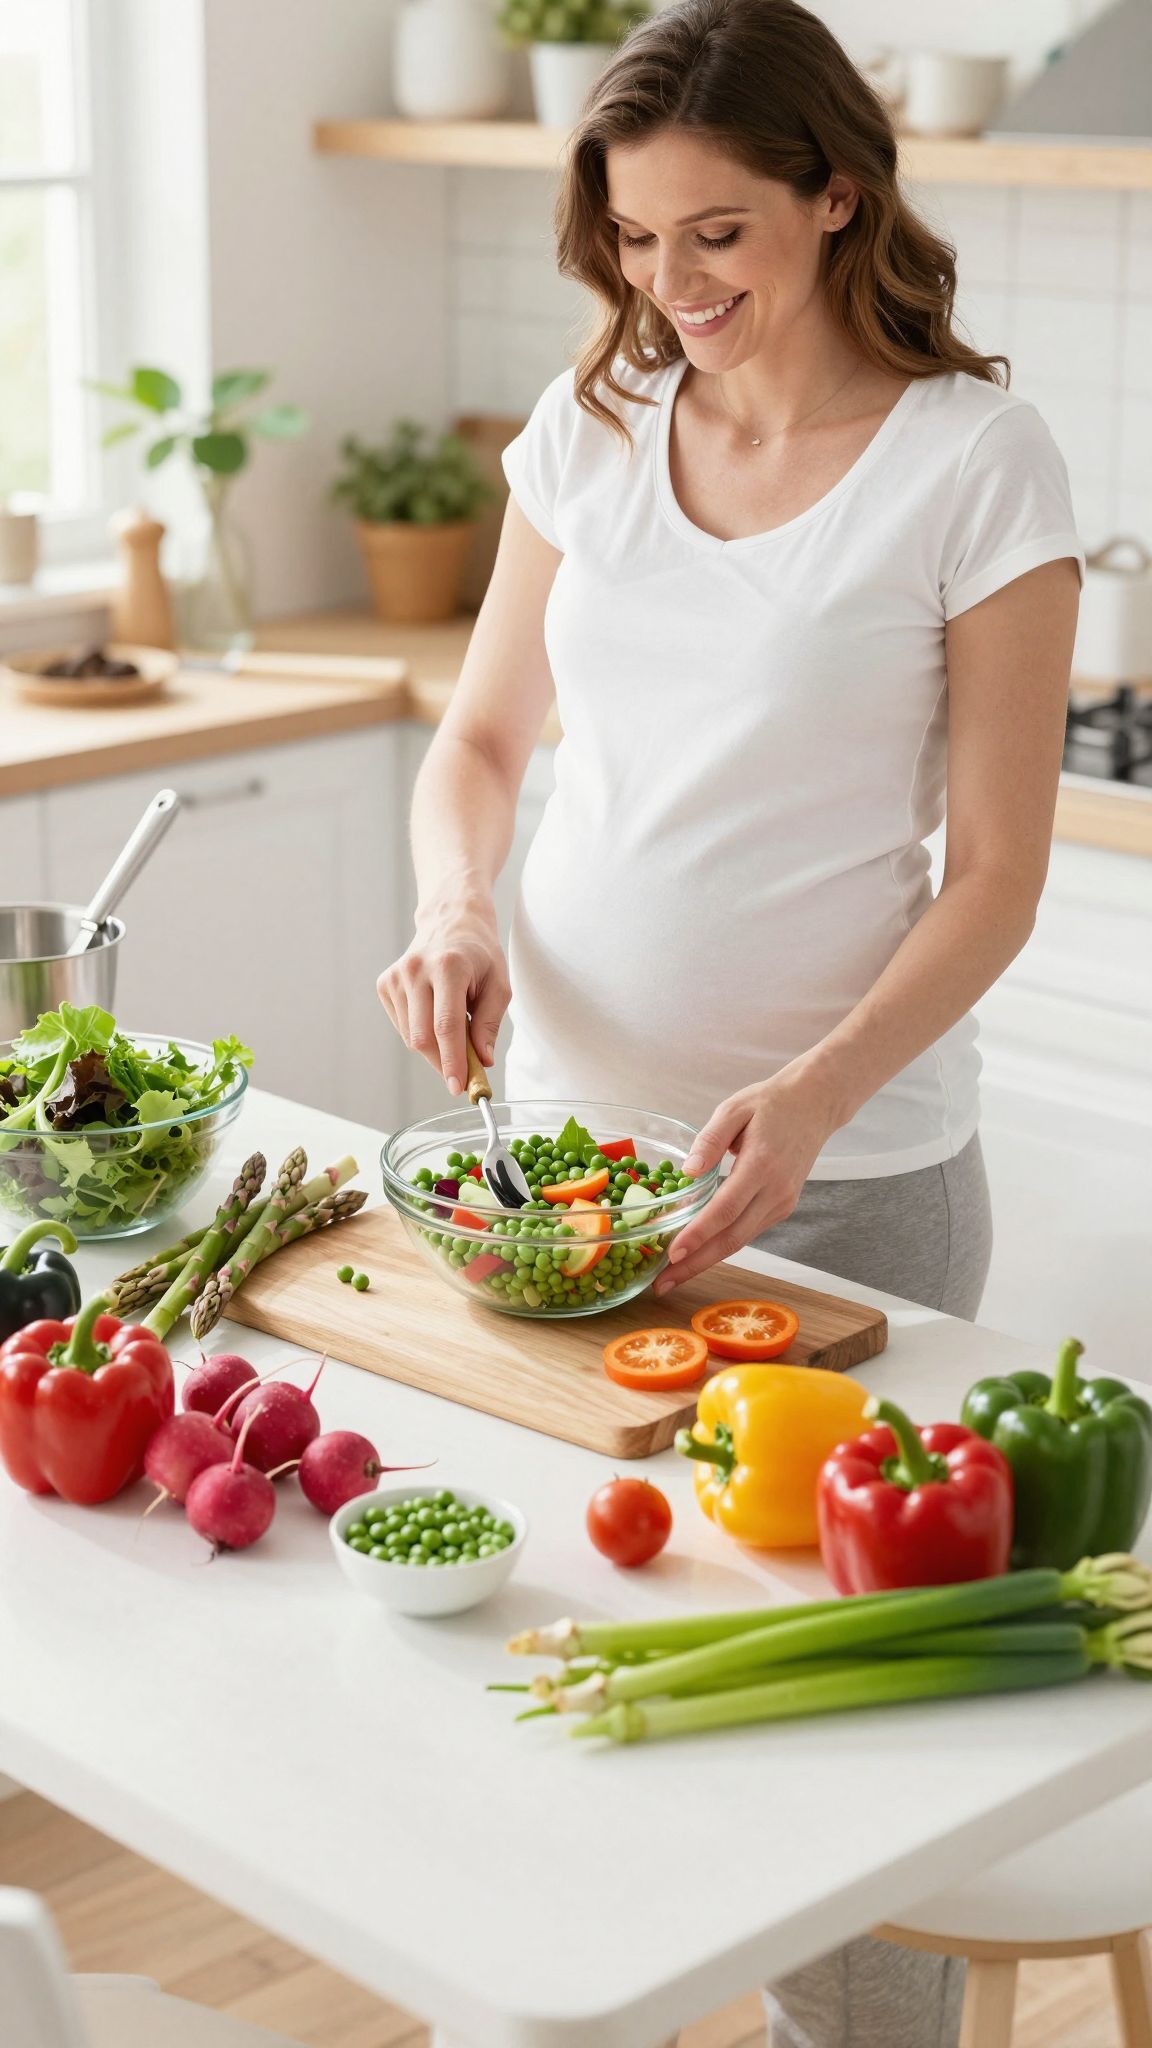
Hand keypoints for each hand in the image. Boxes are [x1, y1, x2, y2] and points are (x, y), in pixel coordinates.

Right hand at [377, 901, 510, 1094]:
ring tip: (455, 1028)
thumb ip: (490, 1023)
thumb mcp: (499, 984)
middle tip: (463, 1072)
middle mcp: (416, 970)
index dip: (451, 1061)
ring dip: (434, 1047)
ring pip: (411, 1036)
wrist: (451, 921)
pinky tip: (434, 1014)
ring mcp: (396, 976)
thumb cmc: (479, 955)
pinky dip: (421, 1033)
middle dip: (443, 1062)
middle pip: (423, 1037)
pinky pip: (403, 1026)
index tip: (458, 1087)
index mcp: (448, 967)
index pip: (446, 1025)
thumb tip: (482, 1060)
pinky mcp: (385, 984)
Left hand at [652, 1066, 838, 1295]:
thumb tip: (688, 1172)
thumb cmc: (771, 1103)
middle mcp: (775, 1191)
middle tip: (662, 1283)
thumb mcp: (734, 1108)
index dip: (698, 1234)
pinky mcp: (782, 1207)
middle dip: (696, 1264)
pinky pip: (748, 1232)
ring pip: (740, 1240)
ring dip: (706, 1260)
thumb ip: (709, 1140)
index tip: (672, 1254)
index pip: (725, 1209)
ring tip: (673, 1275)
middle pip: (732, 1238)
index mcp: (761, 1165)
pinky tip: (698, 1252)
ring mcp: (782, 1202)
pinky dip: (721, 1245)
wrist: (815, 1104)